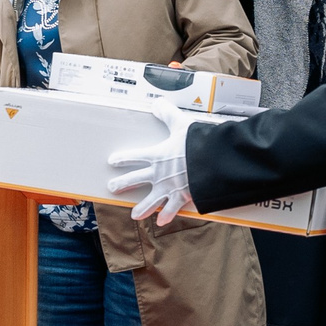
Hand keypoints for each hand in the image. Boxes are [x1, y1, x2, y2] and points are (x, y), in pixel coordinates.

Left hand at [108, 100, 195, 225]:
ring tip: (135, 215)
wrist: (213, 162)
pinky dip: (167, 216)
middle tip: (112, 187)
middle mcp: (160, 173)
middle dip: (122, 184)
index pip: (134, 156)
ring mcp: (169, 187)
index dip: (122, 158)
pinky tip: (161, 222)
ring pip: (151, 201)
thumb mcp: (182, 124)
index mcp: (157, 155)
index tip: (112, 161)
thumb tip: (157, 103)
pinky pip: (172, 209)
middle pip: (135, 179)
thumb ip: (168, 114)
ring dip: (142, 209)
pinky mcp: (182, 197)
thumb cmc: (198, 143)